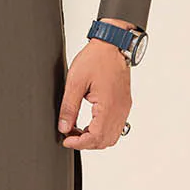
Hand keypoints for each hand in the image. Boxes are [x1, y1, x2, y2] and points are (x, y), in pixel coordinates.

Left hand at [57, 29, 132, 148]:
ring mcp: (124, 108)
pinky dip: (102, 131)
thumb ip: (69, 107)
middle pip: (105, 141)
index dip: (79, 143)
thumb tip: (64, 127)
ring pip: (112, 136)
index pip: (95, 137)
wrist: (112, 45)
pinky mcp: (124, 104)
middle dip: (86, 143)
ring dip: (94, 138)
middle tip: (70, 135)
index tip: (66, 140)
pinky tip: (89, 123)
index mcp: (109, 106)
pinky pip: (116, 127)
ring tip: (78, 130)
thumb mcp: (75, 82)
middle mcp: (120, 110)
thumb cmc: (96, 58)